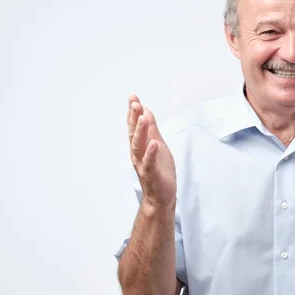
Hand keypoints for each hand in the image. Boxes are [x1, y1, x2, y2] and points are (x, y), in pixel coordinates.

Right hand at [127, 94, 176, 211]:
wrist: (161, 197)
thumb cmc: (159, 171)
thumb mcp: (158, 144)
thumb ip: (151, 128)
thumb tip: (146, 110)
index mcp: (140, 146)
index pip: (134, 126)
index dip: (133, 112)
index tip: (132, 97)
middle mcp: (138, 154)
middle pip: (134, 133)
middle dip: (133, 118)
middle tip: (134, 103)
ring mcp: (143, 164)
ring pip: (139, 146)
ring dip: (140, 131)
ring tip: (142, 118)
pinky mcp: (152, 174)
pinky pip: (150, 163)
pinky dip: (151, 154)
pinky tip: (153, 144)